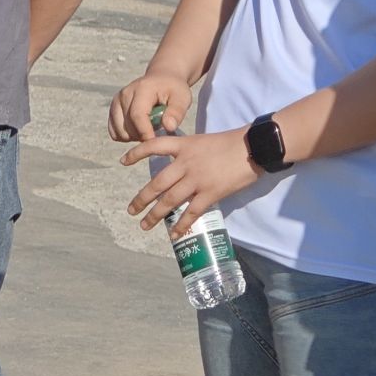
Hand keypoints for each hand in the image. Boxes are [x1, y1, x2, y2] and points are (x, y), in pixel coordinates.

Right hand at [108, 66, 192, 143]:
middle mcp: (125, 93)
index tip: (156, 142)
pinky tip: (139, 129)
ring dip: (134, 137)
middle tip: (157, 133)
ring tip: (149, 129)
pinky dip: (126, 136)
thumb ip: (177, 112)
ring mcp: (117, 100)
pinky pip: (114, 132)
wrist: (162, 78)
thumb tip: (169, 127)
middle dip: (142, 136)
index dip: (145, 133)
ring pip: (119, 131)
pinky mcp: (113, 108)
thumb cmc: (173, 89)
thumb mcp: (182, 98)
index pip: (138, 115)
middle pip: (128, 126)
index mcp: (143, 89)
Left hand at [122, 128, 257, 239]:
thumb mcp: (203, 141)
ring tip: (145, 224)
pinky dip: (181, 225)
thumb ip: (188, 153)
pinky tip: (174, 234)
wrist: (252, 147)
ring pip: (170, 200)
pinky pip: (192, 212)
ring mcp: (197, 179)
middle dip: (142, 198)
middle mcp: (186, 163)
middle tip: (131, 209)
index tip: (123, 162)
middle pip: (158, 183)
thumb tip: (178, 168)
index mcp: (184, 145)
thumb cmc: (230, 143)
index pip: (153, 146)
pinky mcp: (211, 193)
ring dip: (155, 214)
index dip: (136, 153)